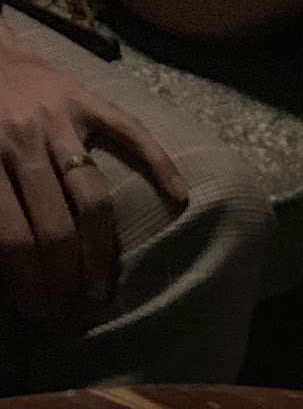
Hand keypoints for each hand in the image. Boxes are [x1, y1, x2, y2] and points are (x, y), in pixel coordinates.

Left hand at [0, 20, 188, 320]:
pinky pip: (131, 134)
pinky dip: (159, 165)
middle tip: (68, 307)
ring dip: (100, 254)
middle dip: (65, 280)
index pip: (14, 238)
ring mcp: (59, 119)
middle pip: (57, 229)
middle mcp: (23, 139)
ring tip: (101, 287)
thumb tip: (6, 266)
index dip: (30, 283)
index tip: (37, 308)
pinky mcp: (87, 100)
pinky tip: (178, 198)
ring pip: (92, 200)